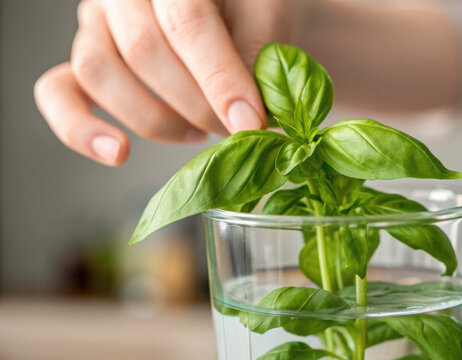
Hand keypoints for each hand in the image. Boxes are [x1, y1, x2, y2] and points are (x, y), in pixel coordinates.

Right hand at [35, 0, 288, 165]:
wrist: (234, 11)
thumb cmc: (252, 11)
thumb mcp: (269, 16)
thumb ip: (257, 53)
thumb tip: (244, 113)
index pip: (187, 21)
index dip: (219, 78)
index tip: (250, 122)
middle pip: (143, 52)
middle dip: (197, 104)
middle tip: (236, 129)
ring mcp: (97, 23)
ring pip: (100, 73)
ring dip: (156, 118)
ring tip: (200, 132)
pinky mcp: (84, 59)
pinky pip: (57, 92)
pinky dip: (78, 129)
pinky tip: (117, 152)